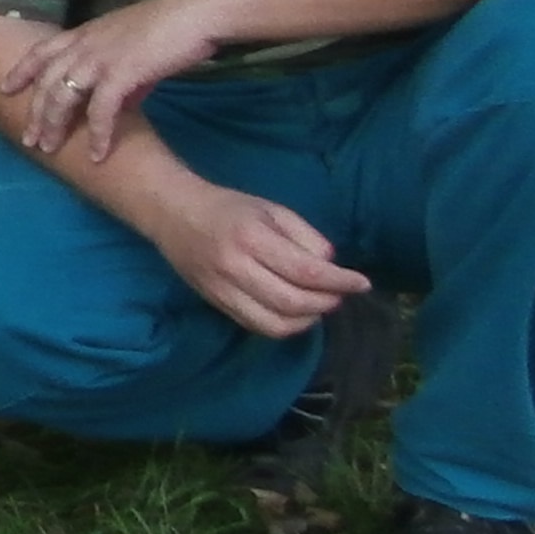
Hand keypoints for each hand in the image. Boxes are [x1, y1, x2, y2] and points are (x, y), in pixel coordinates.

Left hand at [5, 0, 222, 163]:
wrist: (196, 13)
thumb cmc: (171, 27)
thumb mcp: (133, 48)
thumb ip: (121, 74)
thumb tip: (120, 102)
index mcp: (85, 33)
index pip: (42, 51)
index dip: (21, 70)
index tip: (4, 88)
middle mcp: (85, 44)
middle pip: (47, 81)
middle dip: (35, 112)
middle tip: (28, 139)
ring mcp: (101, 58)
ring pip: (63, 95)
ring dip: (55, 125)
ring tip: (49, 149)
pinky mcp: (122, 72)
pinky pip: (101, 110)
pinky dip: (97, 134)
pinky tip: (97, 154)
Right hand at [157, 183, 369, 340]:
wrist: (172, 212)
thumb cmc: (228, 206)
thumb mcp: (272, 209)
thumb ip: (305, 236)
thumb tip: (331, 265)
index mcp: (252, 238)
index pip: (306, 271)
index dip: (340, 282)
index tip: (362, 283)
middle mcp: (235, 268)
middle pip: (293, 302)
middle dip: (326, 302)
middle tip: (340, 294)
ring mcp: (223, 290)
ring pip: (276, 323)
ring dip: (307, 319)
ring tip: (319, 305)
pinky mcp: (216, 304)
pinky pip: (257, 327)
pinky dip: (284, 326)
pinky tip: (295, 313)